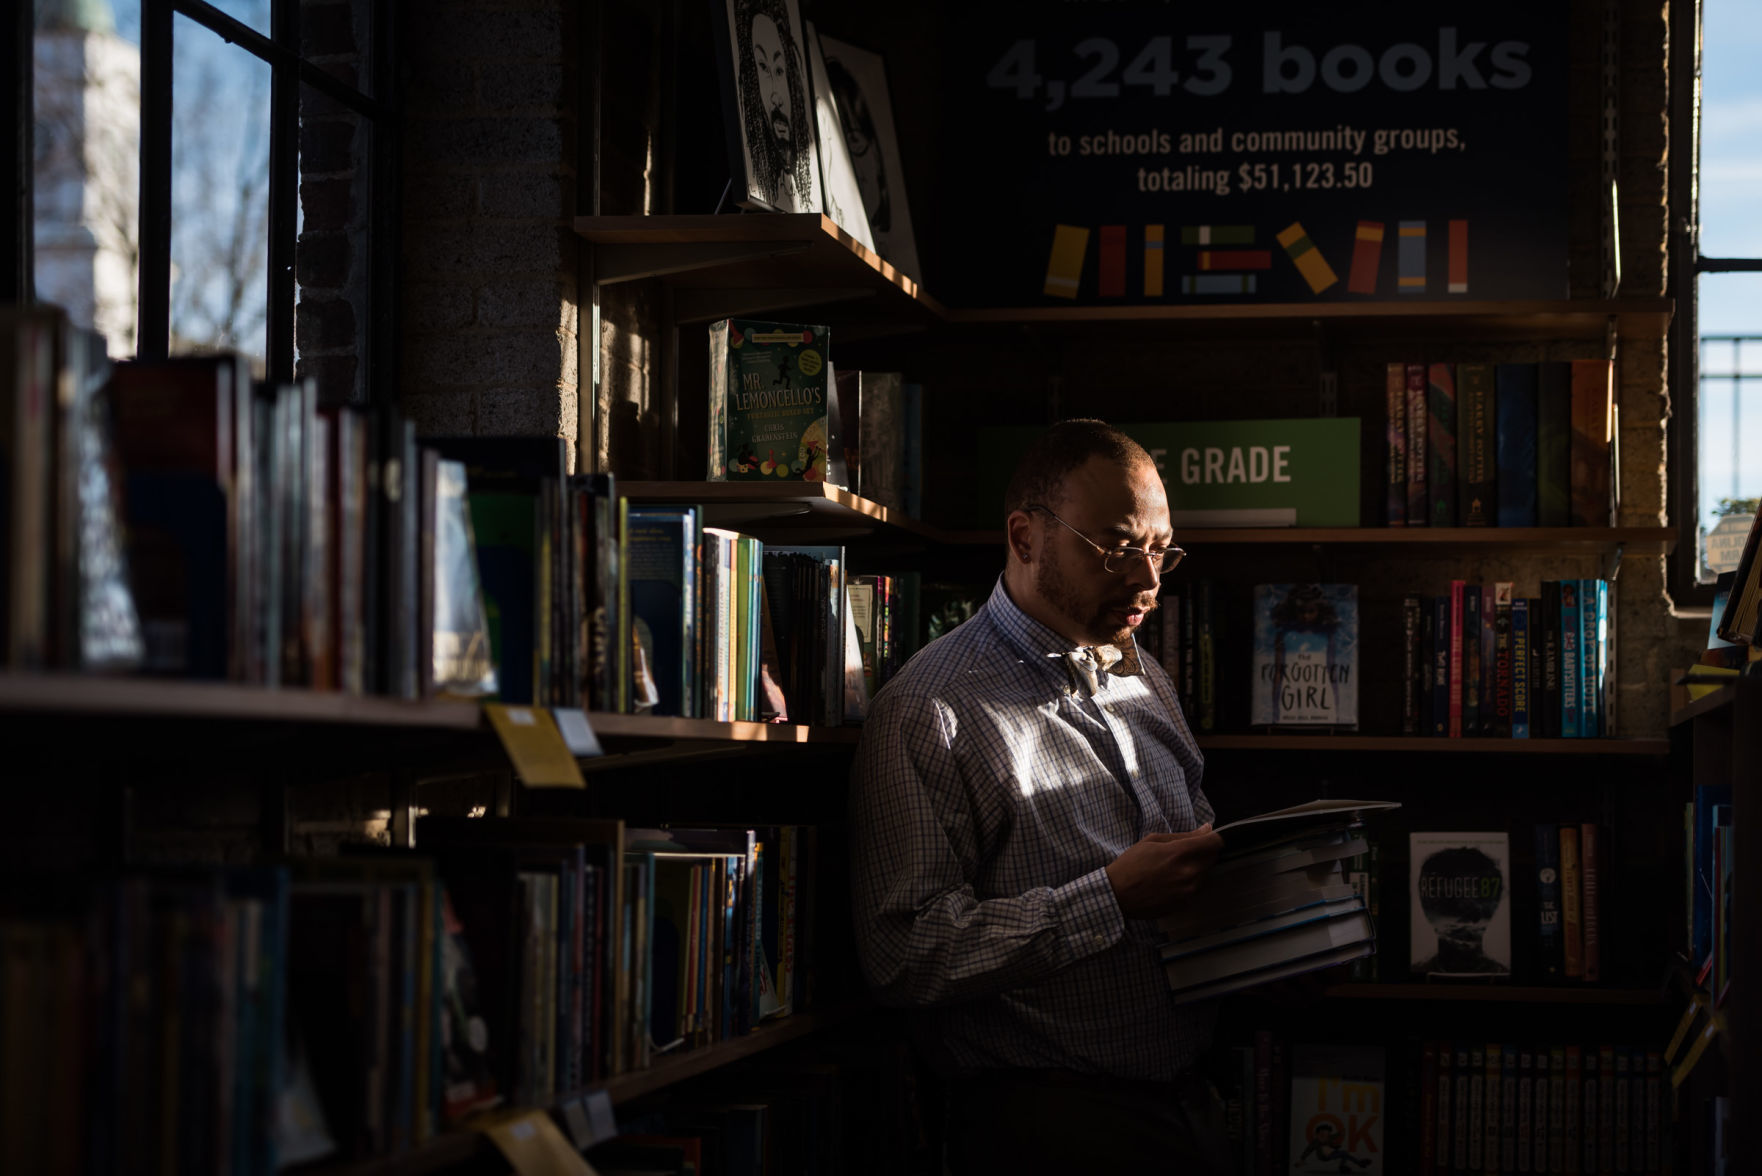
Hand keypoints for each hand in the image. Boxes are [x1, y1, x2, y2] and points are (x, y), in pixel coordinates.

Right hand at [1104, 824, 1223, 919]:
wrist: (1117, 894)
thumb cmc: (1131, 864)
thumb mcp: (1153, 841)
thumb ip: (1184, 835)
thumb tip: (1207, 829)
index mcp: (1180, 853)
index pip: (1215, 842)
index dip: (1212, 838)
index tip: (1205, 838)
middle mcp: (1190, 873)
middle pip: (1212, 858)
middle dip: (1202, 853)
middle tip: (1182, 855)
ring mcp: (1189, 891)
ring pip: (1205, 874)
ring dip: (1195, 870)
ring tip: (1172, 870)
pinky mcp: (1186, 904)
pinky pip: (1196, 889)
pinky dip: (1188, 884)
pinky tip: (1170, 883)